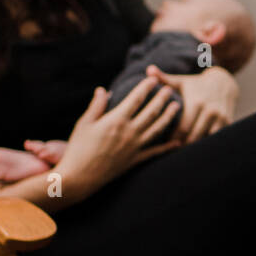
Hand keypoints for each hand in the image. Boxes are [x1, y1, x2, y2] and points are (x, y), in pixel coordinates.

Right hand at [50, 79, 181, 203]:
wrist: (80, 177)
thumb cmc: (78, 149)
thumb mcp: (84, 123)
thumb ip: (96, 106)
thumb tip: (103, 89)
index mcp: (116, 120)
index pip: (136, 99)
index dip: (146, 87)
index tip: (153, 79)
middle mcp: (129, 132)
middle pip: (151, 112)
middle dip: (162, 98)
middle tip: (169, 89)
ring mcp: (134, 147)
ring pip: (157, 128)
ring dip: (168, 116)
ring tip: (177, 106)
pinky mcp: (135, 160)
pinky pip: (155, 152)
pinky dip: (167, 147)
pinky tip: (177, 142)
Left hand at [145, 64, 237, 143]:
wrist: (223, 83)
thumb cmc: (196, 85)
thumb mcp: (181, 81)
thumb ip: (164, 78)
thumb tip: (148, 69)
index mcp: (196, 102)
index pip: (183, 127)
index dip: (174, 139)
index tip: (166, 144)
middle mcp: (210, 111)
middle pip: (194, 137)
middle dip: (183, 146)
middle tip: (172, 152)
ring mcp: (220, 118)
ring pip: (206, 140)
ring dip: (195, 147)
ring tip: (184, 154)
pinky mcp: (228, 123)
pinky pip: (216, 139)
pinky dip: (207, 145)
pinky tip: (198, 150)